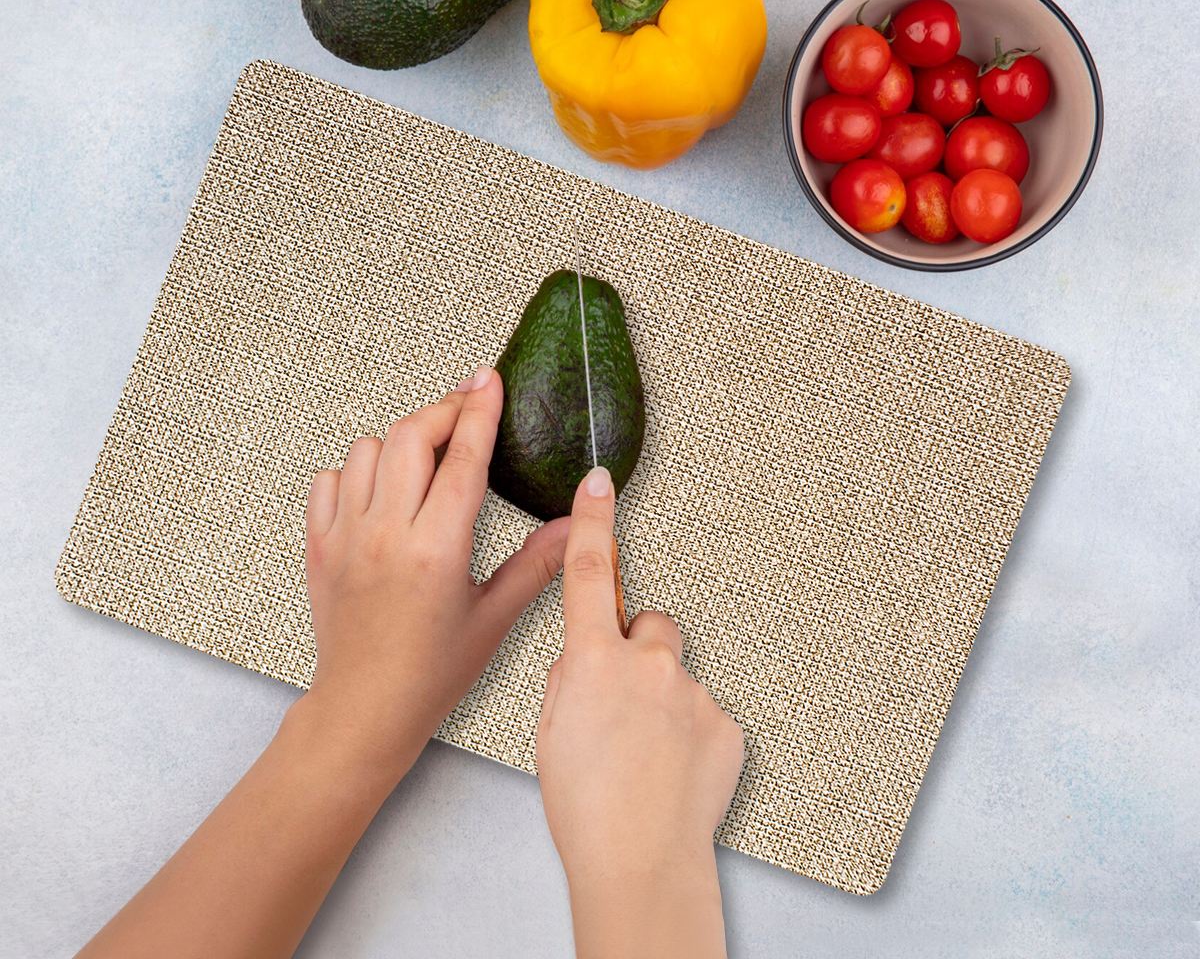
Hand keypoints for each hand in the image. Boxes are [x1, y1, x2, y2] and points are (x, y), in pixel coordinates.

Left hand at [299, 365, 569, 779]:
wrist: (364, 710)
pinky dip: (355, 472)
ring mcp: (346, 538)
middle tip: (467, 409)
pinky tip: (381, 491)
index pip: (463, 459)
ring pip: (367, 450)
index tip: (488, 380)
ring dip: (400, 442)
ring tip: (426, 459)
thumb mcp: (494, 618)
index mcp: (436, 550)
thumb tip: (577, 526)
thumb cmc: (430, 674)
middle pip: (410, 436)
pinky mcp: (319, 546)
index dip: (479, 410)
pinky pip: (328, 481)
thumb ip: (538, 565)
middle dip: (443, 410)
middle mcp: (386, 535)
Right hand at [536, 466, 743, 958]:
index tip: (599, 483)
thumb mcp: (552, 731)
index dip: (593, 522)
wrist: (640, 863)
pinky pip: (705, 713)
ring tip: (647, 757)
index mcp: (594, 661)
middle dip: (638, 650)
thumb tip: (590, 661)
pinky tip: (674, 773)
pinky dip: (691, 735)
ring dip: (664, 700)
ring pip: (678, 676)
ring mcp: (693, 692)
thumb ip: (572, 679)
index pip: (589, 572)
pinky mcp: (726, 724)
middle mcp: (648, 664)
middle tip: (624, 705)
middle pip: (649, 626)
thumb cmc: (586, 808)